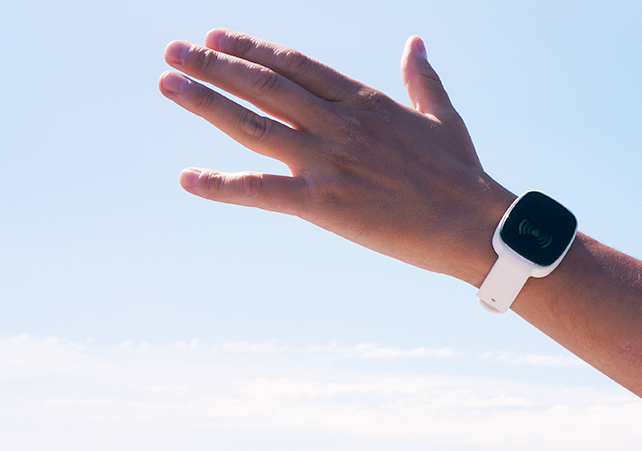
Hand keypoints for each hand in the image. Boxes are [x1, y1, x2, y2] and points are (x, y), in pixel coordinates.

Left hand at [159, 30, 513, 282]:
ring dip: (206, 102)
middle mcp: (339, 123)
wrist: (474, 223)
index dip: (252, 49)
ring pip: (253, 124)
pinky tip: (187, 179)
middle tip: (172, 50)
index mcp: (365, 101)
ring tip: (167, 83)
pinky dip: (220, 186)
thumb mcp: (443, 116)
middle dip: (213, 64)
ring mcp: (329, 161)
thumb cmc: (464, 173)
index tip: (216, 36)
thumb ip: (422, 78)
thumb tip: (416, 42)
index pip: (295, 65)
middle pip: (264, 85)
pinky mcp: (324, 203)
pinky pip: (261, 191)